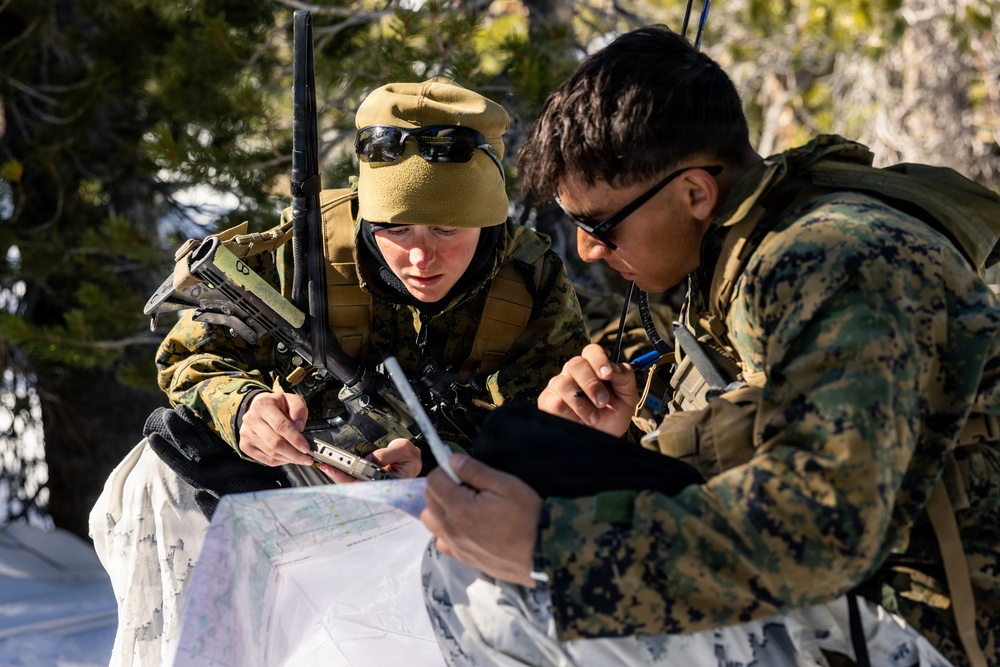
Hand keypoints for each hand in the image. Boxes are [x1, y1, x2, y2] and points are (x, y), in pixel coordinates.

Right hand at [238, 392, 313, 466]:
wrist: (259, 408)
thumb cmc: (278, 405)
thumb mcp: (292, 400)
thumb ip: (299, 410)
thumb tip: (299, 427)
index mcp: (263, 405)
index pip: (280, 425)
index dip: (294, 438)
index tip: (306, 448)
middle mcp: (251, 420)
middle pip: (275, 443)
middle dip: (294, 453)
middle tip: (307, 458)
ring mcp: (246, 434)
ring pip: (271, 453)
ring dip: (289, 459)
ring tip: (302, 458)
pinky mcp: (245, 446)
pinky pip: (266, 460)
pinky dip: (281, 461)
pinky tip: (289, 458)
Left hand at [319, 438, 421, 482]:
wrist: (412, 458)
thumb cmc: (411, 458)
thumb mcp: (404, 450)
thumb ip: (387, 454)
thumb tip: (369, 459)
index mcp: (390, 484)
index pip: (366, 485)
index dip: (350, 478)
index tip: (338, 469)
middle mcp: (379, 486)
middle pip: (356, 486)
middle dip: (339, 477)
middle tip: (326, 467)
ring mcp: (373, 483)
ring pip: (353, 482)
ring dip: (339, 474)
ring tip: (327, 465)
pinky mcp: (369, 478)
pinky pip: (354, 477)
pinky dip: (343, 471)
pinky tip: (335, 466)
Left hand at [421, 454, 541, 586]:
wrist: (542, 554)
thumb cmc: (528, 516)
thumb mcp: (507, 485)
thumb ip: (475, 471)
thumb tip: (453, 460)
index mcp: (459, 507)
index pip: (434, 481)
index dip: (446, 470)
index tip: (463, 471)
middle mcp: (450, 529)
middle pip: (429, 500)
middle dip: (442, 487)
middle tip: (468, 486)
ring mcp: (455, 546)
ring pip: (431, 521)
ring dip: (441, 508)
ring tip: (465, 505)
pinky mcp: (462, 558)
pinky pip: (441, 541)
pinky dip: (446, 531)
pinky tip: (465, 526)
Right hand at [537, 342, 636, 435]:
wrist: (602, 439)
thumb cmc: (612, 415)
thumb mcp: (626, 398)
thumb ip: (625, 378)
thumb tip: (613, 367)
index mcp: (592, 366)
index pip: (591, 351)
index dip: (599, 360)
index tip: (608, 375)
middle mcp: (573, 372)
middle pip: (575, 364)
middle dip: (591, 384)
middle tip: (602, 402)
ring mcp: (558, 385)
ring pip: (564, 384)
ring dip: (581, 404)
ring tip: (593, 419)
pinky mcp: (547, 401)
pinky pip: (555, 403)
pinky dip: (569, 415)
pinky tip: (578, 422)